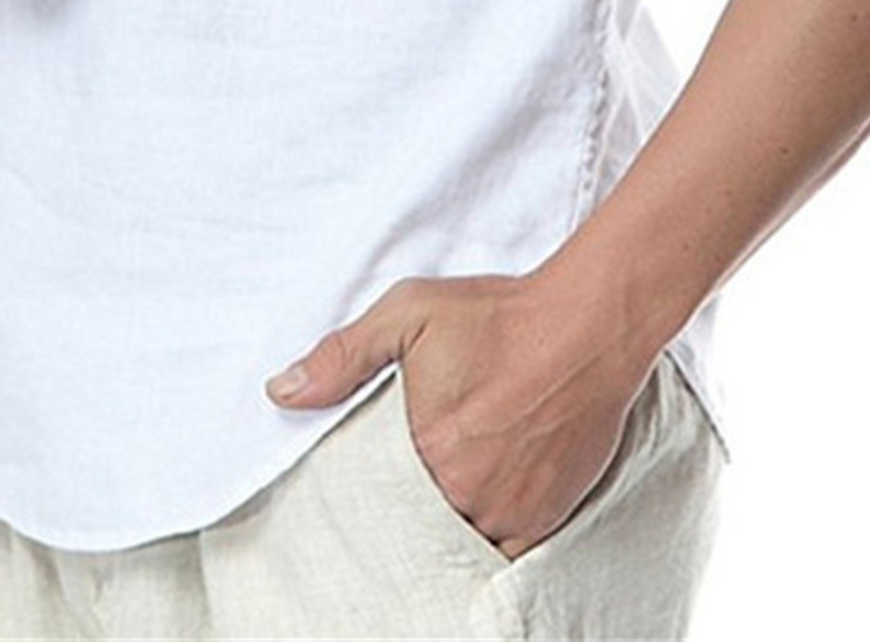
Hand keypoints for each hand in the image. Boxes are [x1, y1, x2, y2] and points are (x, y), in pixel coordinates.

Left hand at [263, 270, 655, 560]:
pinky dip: (490, 543)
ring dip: (449, 527)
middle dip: (406, 514)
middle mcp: (465, 494)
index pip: (374, 502)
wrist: (588, 326)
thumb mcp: (411, 313)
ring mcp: (509, 512)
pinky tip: (480, 518)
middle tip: (410, 488)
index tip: (365, 490)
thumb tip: (281, 391)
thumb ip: (344, 355)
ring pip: (461, 543)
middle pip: (417, 527)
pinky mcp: (546, 517)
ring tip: (444, 498)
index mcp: (424, 452)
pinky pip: (506, 556)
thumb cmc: (500, 316)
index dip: (368, 499)